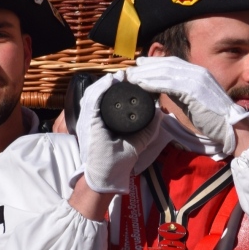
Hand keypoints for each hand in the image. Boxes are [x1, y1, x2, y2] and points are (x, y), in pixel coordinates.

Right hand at [75, 71, 168, 193]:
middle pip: (98, 92)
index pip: (105, 99)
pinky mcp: (88, 122)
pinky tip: (111, 81)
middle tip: (126, 74)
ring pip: (95, 92)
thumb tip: (160, 112)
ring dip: (107, 81)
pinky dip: (102, 88)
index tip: (129, 80)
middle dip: (111, 82)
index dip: (115, 87)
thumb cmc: (118, 161)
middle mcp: (93, 118)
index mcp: (101, 121)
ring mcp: (89, 119)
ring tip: (120, 75)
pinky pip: (94, 100)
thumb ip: (148, 128)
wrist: (108, 175)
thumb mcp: (137, 140)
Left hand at [126, 57, 248, 154]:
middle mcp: (198, 73)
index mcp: (200, 73)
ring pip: (166, 72)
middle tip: (131, 69)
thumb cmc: (214, 120)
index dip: (156, 63)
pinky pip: (169, 84)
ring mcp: (197, 80)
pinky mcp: (194, 91)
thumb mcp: (195, 101)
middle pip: (167, 64)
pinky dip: (154, 83)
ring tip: (132, 77)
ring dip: (147, 74)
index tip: (141, 65)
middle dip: (148, 66)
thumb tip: (164, 90)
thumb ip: (182, 93)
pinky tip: (142, 84)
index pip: (173, 63)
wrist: (231, 128)